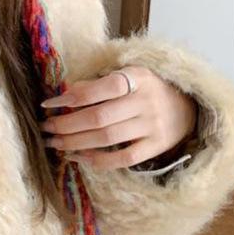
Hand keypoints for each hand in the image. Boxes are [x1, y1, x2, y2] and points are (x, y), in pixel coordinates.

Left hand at [38, 65, 198, 170]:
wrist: (187, 106)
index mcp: (135, 77)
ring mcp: (152, 126)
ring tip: (55, 144)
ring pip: (108, 138)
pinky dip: (100, 160)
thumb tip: (66, 94)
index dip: (71, 97)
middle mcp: (145, 102)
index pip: (99, 89)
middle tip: (46, 128)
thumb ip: (99, 82)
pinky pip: (125, 158)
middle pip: (99, 117)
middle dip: (67, 124)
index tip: (48, 104)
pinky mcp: (157, 146)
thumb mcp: (127, 74)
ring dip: (76, 143)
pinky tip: (79, 158)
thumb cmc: (145, 86)